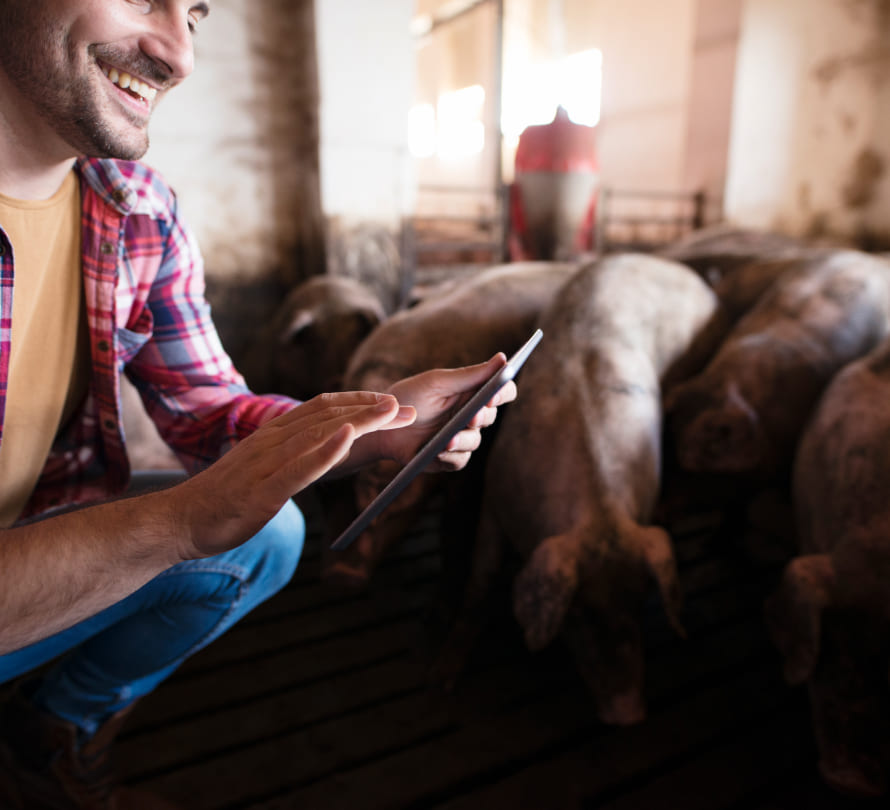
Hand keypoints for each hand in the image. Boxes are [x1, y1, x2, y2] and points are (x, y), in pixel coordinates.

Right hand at [170, 391, 415, 558]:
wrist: (179, 520)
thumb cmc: (223, 498)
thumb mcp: (262, 468)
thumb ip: (289, 456)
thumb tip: (319, 449)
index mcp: (272, 435)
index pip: (321, 408)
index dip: (358, 402)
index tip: (389, 402)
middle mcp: (271, 441)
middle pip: (328, 416)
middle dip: (370, 409)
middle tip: (406, 407)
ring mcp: (266, 465)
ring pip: (318, 435)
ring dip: (358, 421)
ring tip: (389, 412)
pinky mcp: (261, 492)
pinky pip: (298, 469)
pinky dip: (325, 452)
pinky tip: (349, 440)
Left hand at [378, 354, 517, 470]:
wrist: (383, 425)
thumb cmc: (410, 397)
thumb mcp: (437, 382)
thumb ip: (470, 374)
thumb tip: (502, 358)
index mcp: (471, 392)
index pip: (502, 391)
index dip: (503, 392)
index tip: (494, 394)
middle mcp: (471, 415)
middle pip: (491, 416)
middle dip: (481, 417)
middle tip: (471, 416)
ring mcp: (462, 437)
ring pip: (474, 441)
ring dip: (463, 440)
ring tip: (447, 440)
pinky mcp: (450, 458)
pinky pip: (460, 460)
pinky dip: (449, 456)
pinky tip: (437, 452)